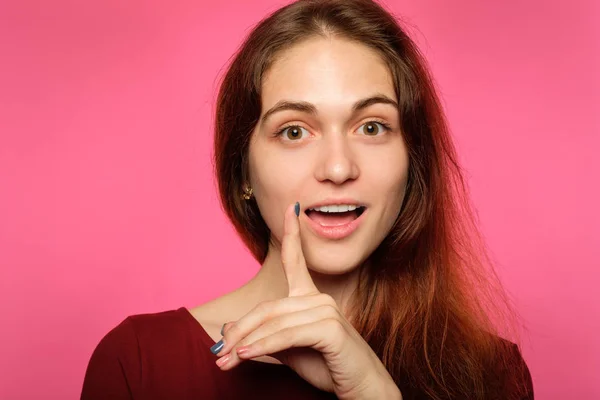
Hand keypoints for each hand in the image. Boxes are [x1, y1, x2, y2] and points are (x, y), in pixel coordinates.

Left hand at [213, 202, 401, 399]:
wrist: (359, 389)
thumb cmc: (325, 367)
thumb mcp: (286, 349)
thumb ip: (262, 335)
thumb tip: (228, 328)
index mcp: (311, 297)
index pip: (297, 260)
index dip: (292, 233)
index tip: (291, 207)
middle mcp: (319, 298)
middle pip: (268, 306)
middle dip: (239, 330)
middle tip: (217, 353)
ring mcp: (326, 311)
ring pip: (273, 322)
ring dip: (245, 343)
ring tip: (225, 361)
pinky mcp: (330, 328)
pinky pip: (286, 335)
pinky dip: (263, 346)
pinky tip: (246, 354)